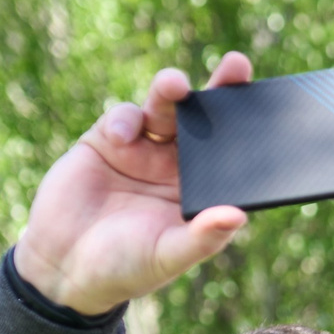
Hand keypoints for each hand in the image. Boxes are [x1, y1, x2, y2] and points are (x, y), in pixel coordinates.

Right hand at [12, 52, 253, 315]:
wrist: (64, 266)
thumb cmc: (126, 267)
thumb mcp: (168, 255)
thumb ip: (203, 236)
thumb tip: (238, 215)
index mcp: (202, 189)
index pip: (233, 153)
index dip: (250, 129)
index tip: (268, 106)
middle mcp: (177, 164)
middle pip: (206, 119)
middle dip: (220, 89)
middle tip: (237, 66)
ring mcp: (143, 149)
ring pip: (166, 107)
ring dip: (171, 90)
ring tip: (174, 85)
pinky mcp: (106, 140)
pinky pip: (123, 116)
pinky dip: (124, 120)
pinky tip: (119, 137)